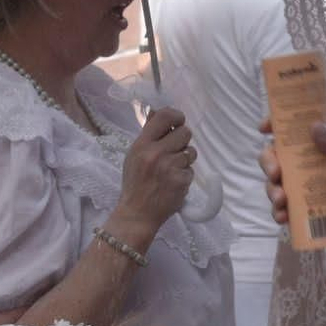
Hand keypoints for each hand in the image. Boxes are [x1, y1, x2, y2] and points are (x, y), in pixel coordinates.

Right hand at [115, 106, 194, 232]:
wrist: (137, 213)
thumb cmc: (135, 183)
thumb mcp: (134, 155)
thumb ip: (148, 135)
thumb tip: (158, 112)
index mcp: (142, 144)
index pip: (165, 116)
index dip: (177, 115)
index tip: (179, 121)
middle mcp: (156, 153)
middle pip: (185, 132)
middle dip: (182, 140)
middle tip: (175, 149)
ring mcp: (170, 167)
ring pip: (191, 151)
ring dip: (184, 159)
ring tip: (171, 169)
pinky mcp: (182, 181)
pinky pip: (191, 170)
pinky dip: (184, 175)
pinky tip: (173, 183)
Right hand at [259, 116, 325, 268]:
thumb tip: (313, 126)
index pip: (298, 131)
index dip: (278, 125)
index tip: (264, 128)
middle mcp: (313, 166)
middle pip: (279, 158)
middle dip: (269, 163)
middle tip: (275, 174)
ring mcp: (308, 190)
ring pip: (278, 184)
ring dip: (272, 191)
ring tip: (281, 201)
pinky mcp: (307, 212)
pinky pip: (285, 210)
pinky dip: (279, 213)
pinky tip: (283, 218)